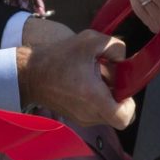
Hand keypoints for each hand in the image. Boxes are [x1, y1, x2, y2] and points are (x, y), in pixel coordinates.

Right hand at [17, 27, 134, 128]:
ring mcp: (82, 118)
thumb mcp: (90, 40)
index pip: (124, 117)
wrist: (30, 73)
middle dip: (119, 95)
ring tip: (95, 77)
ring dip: (108, 97)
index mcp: (93, 97)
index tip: (123, 87)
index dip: (130, 104)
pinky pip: (96, 112)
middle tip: (109, 77)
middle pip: (118, 113)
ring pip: (107, 113)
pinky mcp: (76, 117)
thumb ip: (115, 46)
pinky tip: (87, 81)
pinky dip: (97, 99)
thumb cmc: (57, 58)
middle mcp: (89, 114)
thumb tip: (123, 60)